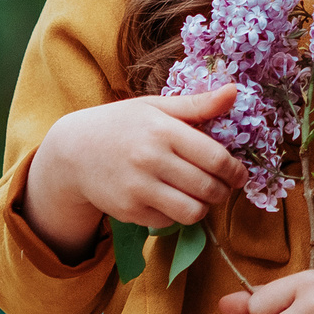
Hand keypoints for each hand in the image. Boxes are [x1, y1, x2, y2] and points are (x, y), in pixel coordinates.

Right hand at [22, 86, 245, 260]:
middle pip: (208, 188)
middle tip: (224, 187)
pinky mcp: (130, 211)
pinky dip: (178, 214)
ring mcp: (139, 188)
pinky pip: (170, 221)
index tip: (239, 174)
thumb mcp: (155, 107)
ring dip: (205, 207)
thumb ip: (197, 104)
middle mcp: (151, 160)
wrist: (73, 151)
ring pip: (193, 211)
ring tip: (202, 196)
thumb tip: (234, 91)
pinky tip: (173, 199)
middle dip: (224, 191)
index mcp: (162, 130)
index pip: (215, 158)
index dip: (235, 170)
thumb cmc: (121, 125)